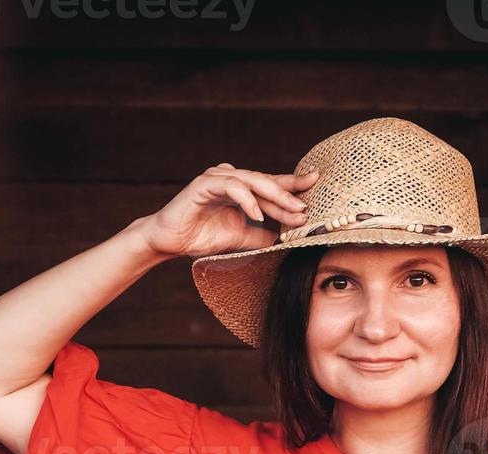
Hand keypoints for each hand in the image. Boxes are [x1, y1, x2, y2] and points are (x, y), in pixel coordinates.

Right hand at [135, 164, 317, 259]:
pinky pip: (231, 187)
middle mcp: (231, 178)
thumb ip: (262, 235)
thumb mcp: (241, 238)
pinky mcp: (204, 184)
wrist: (170, 241)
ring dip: (274, 196)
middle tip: (308, 205)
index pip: (271, 184)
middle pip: (266, 181)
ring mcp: (217, 178)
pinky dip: (247, 200)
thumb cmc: (202, 236)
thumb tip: (287, 238)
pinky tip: (259, 214)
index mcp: (241, 188)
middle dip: (289, 193)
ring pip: (252, 181)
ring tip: (292, 211)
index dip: (293, 185)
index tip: (317, 184)